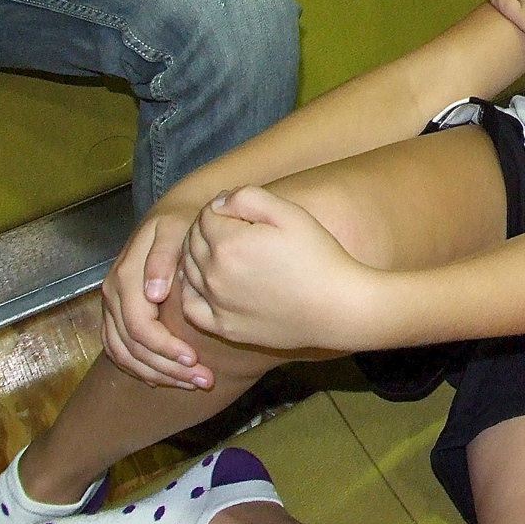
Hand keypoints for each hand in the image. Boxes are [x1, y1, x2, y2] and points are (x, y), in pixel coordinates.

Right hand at [101, 209, 213, 388]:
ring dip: (157, 373)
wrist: (170, 215)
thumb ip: (163, 258)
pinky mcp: (116, 315)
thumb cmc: (179, 223)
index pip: (139, 326)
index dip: (165, 347)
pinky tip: (168, 377)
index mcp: (124, 277)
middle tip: (204, 380)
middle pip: (132, 346)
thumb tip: (152, 294)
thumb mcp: (174, 230)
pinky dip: (141, 368)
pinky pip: (120, 351)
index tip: (195, 358)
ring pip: (124, 354)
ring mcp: (111, 307)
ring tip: (193, 382)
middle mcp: (111, 295)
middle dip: (167, 368)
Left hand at [178, 186, 364, 350]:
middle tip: (233, 227)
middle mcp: (214, 274)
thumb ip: (249, 197)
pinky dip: (191, 289)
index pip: (206, 215)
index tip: (242, 211)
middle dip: (207, 228)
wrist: (336, 307)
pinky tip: (206, 282)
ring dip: (197, 255)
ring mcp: (216, 303)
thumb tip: (220, 201)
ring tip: (223, 250)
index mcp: (228, 243)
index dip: (222, 207)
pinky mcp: (224, 326)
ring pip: (188, 270)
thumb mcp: (290, 213)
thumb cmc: (318, 257)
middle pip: (193, 241)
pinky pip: (190, 305)